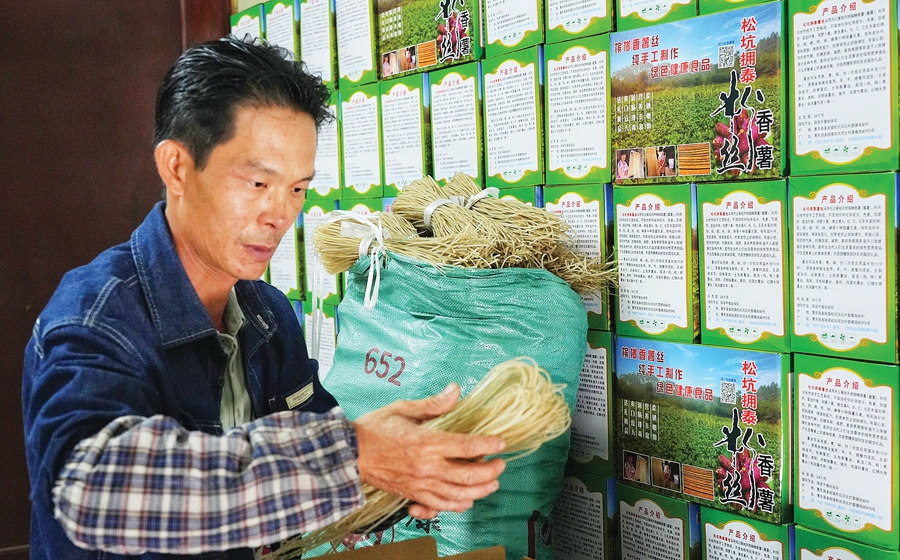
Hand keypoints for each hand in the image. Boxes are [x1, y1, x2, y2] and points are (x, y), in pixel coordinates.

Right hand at [352, 383, 505, 518]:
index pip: (466, 446)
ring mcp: (420, 485)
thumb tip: (455, 390)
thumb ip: (433, 404)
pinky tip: (465, 502)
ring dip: (480, 492)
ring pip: (458, 496)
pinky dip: (455, 507)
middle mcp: (427, 468)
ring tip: (491, 484)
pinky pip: (439, 508)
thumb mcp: (403, 408)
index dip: (488, 445)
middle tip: (501, 465)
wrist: (349, 454)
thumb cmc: (374, 429)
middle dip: (491, 472)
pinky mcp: (412, 496)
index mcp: (426, 443)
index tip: (501, 443)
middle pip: (469, 476)